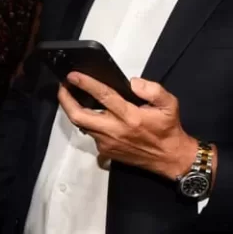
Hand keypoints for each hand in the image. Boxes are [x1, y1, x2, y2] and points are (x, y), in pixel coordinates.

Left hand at [57, 74, 196, 179]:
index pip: (103, 96)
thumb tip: (132, 82)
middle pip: (79, 116)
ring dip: (73, 110)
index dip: (86, 84)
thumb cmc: (168, 129)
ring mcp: (107, 143)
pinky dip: (87, 122)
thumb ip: (153, 90)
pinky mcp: (106, 151)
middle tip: (62, 86)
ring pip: (82, 126)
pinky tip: (89, 112)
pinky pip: (91, 134)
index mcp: (130, 117)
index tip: (73, 75)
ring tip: (71, 96)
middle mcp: (114, 131)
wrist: (169, 158)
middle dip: (66, 100)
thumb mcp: (170, 104)